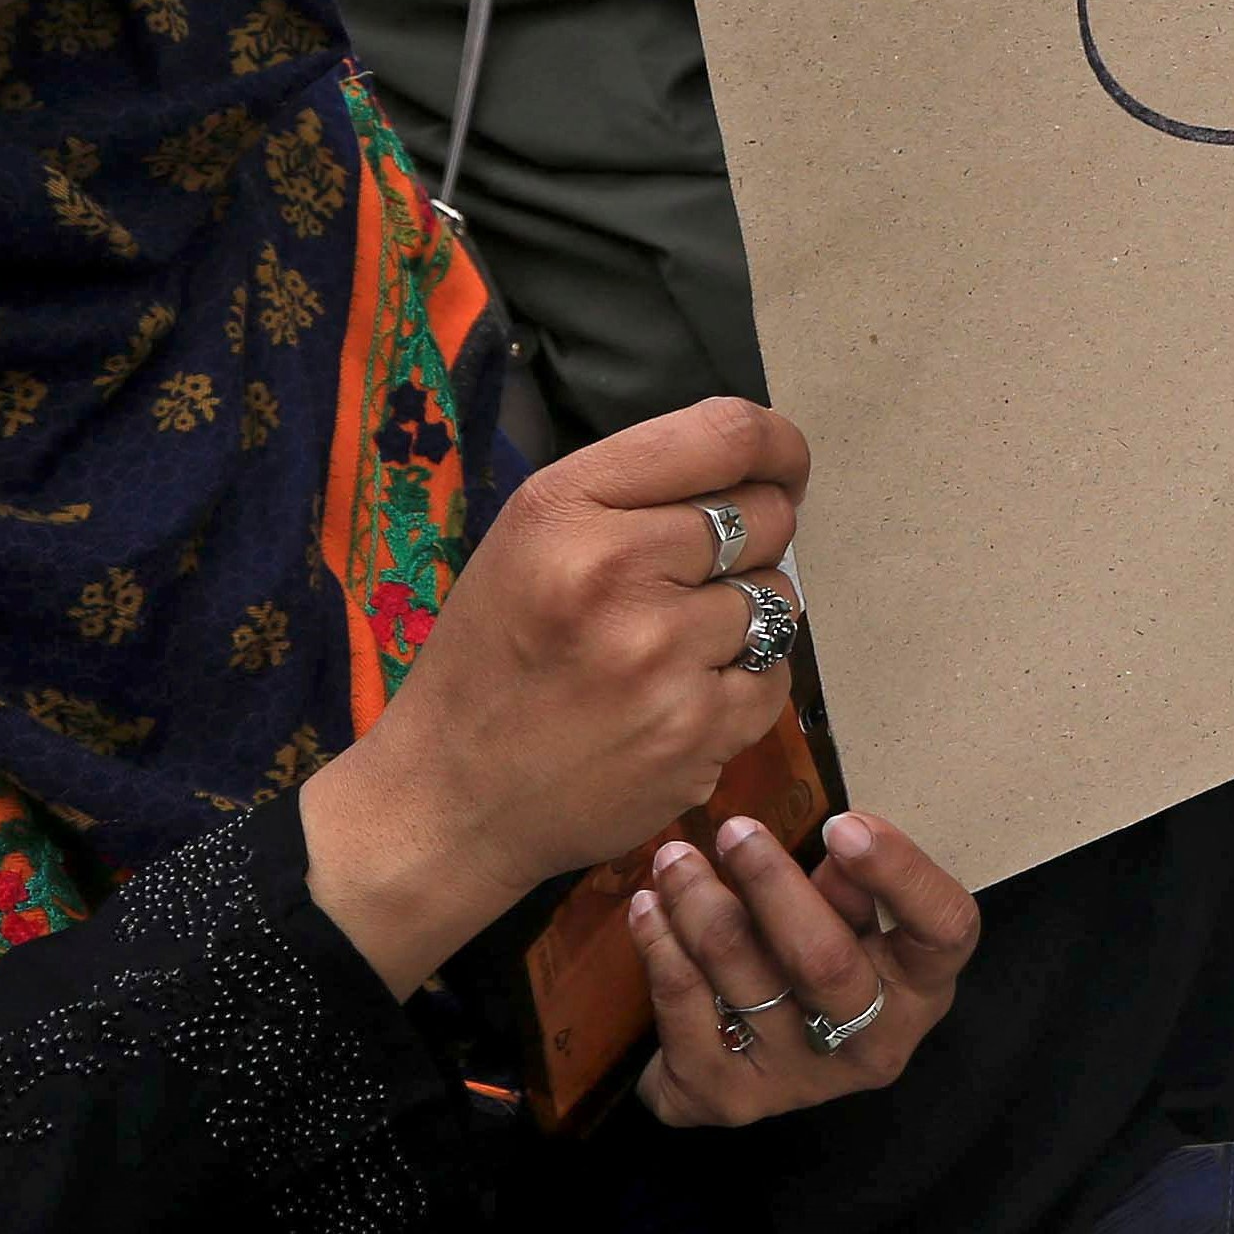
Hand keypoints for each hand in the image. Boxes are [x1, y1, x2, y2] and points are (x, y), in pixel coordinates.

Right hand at [298, 399, 809, 996]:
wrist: (451, 798)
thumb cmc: (491, 658)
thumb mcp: (527, 540)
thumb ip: (631, 492)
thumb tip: (757, 470)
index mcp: (565, 507)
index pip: (723, 435)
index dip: (776, 445)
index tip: (782, 465)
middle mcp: (615, 569)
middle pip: (766, 515)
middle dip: (752, 538)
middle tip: (699, 575)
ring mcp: (661, 656)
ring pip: (777, 597)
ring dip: (745, 615)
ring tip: (677, 642)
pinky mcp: (695, 732)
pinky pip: (776, 676)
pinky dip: (747, 681)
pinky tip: (687, 693)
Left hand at [627, 807, 981, 1126]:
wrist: (759, 1057)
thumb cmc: (816, 954)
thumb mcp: (852, 915)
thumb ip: (849, 882)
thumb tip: (833, 841)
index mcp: (920, 985)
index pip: (943, 928)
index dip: (899, 872)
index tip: (842, 823)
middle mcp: (873, 1045)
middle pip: (825, 961)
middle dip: (769, 884)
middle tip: (731, 830)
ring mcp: (802, 1080)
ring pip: (744, 978)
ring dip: (698, 904)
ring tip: (674, 859)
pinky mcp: (731, 1098)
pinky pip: (686, 1013)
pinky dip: (660, 951)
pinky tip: (647, 911)